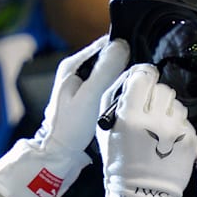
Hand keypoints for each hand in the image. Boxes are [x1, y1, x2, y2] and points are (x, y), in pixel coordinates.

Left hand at [36, 36, 129, 154]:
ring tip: (131, 86)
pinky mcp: (87, 96)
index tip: (138, 56)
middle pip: (106, 57)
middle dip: (122, 64)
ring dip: (120, 77)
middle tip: (136, 75)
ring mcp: (81, 84)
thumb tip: (121, 45)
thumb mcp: (90, 96)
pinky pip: (107, 85)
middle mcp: (75, 71)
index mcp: (71, 65)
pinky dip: (115, 88)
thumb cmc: (69, 127)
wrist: (59, 153)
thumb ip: (105, 70)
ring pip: (108, 72)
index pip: (102, 44)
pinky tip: (122, 97)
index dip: (121, 48)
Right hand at [87, 64, 194, 196]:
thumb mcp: (106, 129)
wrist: (140, 196)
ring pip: (177, 102)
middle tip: (150, 110)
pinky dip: (178, 126)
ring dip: (169, 110)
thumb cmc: (119, 161)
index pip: (143, 76)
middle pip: (162, 88)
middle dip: (155, 96)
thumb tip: (134, 74)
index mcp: (130, 116)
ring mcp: (175, 131)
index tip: (144, 80)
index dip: (143, 76)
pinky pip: (186, 120)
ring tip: (159, 127)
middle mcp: (154, 121)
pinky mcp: (189, 141)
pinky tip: (167, 139)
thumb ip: (116, 98)